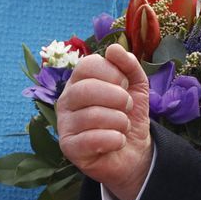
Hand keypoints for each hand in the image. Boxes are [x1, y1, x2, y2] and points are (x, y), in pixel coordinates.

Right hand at [56, 43, 152, 199]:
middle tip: (126, 107)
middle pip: (87, 89)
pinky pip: (93, 139)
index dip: (112, 73)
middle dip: (118, 98)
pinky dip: (115, 139)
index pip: (88, 65)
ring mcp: (64, 124)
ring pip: (93, 115)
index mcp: (79, 80)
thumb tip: (114, 48)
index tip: (125, 84)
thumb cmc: (128, 114)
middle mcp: (66, 99)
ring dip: (120, 122)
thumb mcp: (136, 86)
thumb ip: (129, 65)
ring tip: (123, 126)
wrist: (134, 151)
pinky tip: (118, 141)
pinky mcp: (69, 147)